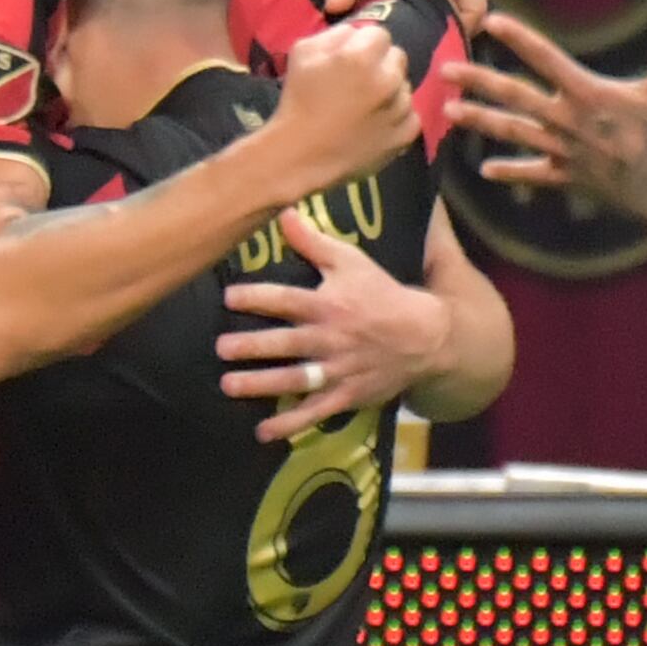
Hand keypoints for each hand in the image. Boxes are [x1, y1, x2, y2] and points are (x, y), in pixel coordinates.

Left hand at [219, 209, 451, 441]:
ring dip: (261, 384)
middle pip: (286, 343)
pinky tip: (263, 433)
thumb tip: (283, 212)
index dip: (257, 298)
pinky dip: (290, 424)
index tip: (229, 298)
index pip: (288, 300)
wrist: (425, 336)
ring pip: (295, 379)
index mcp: (329, 304)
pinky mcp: (346, 395)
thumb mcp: (352, 261)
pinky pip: (315, 412)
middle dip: (252, 346)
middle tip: (221, 348)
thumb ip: (313, 242)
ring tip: (229, 385)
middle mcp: (330, 338)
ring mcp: (338, 370)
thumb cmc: (381, 294)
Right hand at [261, 23, 419, 195]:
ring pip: (404, 86)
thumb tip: (357, 32)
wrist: (300, 155)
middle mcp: (387, 79)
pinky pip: (411, 115)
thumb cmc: (297, 100)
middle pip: (397, 57)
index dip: (364, 45)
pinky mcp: (406, 135)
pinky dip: (397, 117)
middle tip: (359, 82)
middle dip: (381, 64)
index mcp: (361, 56)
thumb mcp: (304, 52)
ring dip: (390, 91)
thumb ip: (336, 33)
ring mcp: (400, 109)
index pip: (380, 34)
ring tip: (364, 107)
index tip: (351, 59)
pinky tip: (375, 124)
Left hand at [446, 2, 646, 221]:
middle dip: (478, 81)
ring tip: (450, 112)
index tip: (491, 22)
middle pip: (515, 95)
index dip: (518, 38)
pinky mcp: (569, 178)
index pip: (545, 58)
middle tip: (445, 69)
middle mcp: (569, 121)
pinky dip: (510, 172)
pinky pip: (533, 174)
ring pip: (514, 133)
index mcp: (590, 93)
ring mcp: (565, 152)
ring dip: (481, 121)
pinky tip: (485, 171)